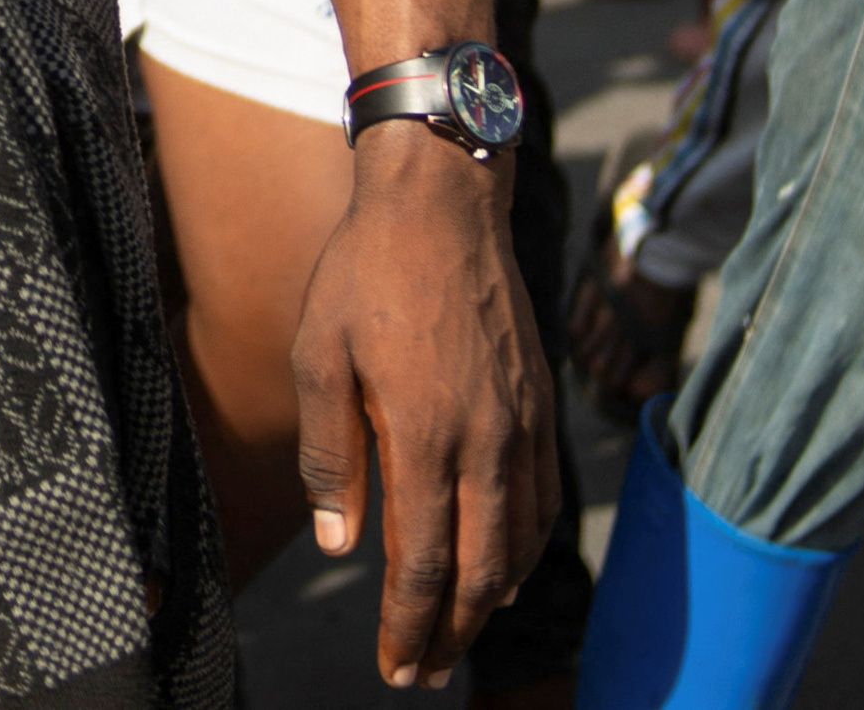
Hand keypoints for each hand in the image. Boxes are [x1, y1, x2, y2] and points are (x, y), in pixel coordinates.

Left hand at [291, 132, 551, 687]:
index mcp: (426, 435)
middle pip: (479, 572)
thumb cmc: (366, 273)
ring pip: (521, 542)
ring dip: (491, 599)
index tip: (395, 669)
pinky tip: (504, 563)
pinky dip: (528, 546)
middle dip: (449, 634)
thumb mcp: (318, 356)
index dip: (408, 628)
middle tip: (424, 672)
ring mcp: (523, 422)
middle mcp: (487, 440)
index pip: (422, 565)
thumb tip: (340, 544)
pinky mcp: (542, 402)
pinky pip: (545, 497)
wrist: (442, 200)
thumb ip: (331, 455)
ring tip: (459, 632)